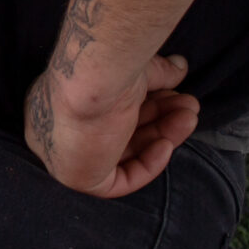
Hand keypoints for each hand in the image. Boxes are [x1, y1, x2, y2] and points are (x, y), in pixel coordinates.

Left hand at [24, 53, 198, 197]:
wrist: (94, 78)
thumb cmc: (107, 67)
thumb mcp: (135, 70)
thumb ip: (156, 73)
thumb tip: (180, 68)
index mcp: (62, 97)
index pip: (107, 111)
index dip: (146, 104)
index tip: (172, 93)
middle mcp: (58, 126)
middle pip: (119, 130)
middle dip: (160, 117)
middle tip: (189, 105)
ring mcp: (64, 154)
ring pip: (124, 152)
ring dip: (163, 135)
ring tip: (190, 115)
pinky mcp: (76, 178)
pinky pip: (119, 181)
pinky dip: (148, 165)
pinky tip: (166, 143)